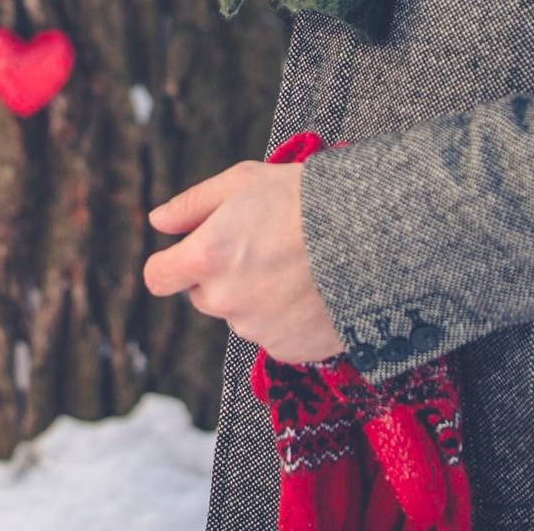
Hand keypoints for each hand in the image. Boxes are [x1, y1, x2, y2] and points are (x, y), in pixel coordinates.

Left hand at [142, 160, 344, 362]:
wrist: (375, 236)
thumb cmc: (306, 199)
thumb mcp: (243, 181)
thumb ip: (192, 204)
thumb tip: (158, 221)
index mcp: (207, 257)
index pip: (158, 277)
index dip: (170, 264)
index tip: (187, 255)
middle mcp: (226, 301)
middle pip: (203, 296)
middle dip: (222, 276)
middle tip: (264, 247)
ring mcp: (259, 331)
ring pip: (242, 315)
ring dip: (257, 297)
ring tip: (298, 266)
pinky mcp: (290, 351)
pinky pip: (275, 335)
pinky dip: (287, 318)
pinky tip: (314, 290)